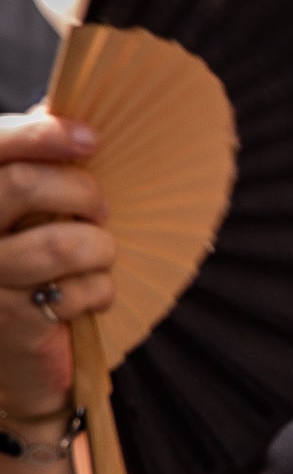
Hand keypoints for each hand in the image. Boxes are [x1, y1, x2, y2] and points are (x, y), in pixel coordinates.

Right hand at [0, 111, 108, 423]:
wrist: (16, 367)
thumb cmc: (25, 274)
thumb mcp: (20, 217)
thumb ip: (29, 164)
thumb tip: (60, 106)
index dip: (40, 133)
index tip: (90, 138)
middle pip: (24, 185)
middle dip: (81, 190)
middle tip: (99, 207)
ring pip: (62, 242)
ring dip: (99, 247)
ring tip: (99, 255)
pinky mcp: (11, 324)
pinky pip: (78, 291)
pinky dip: (100, 291)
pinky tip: (89, 296)